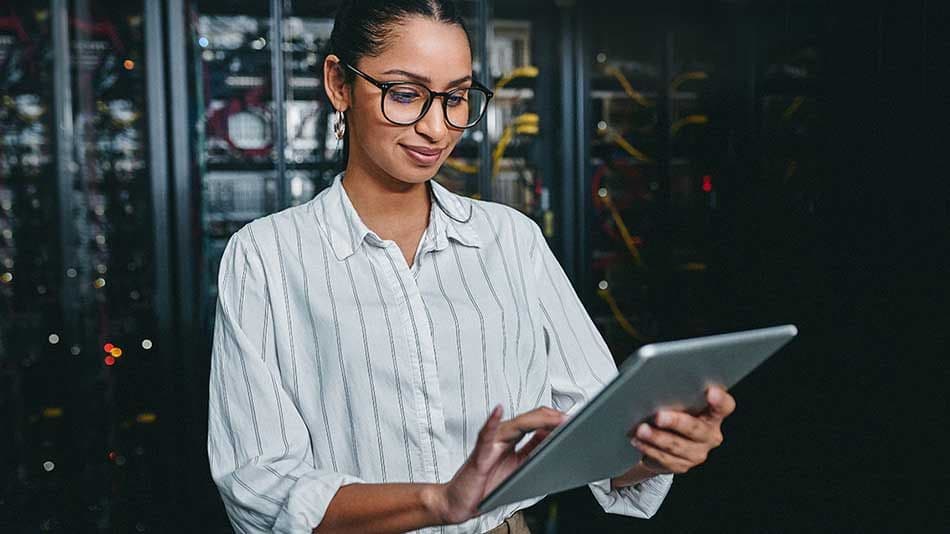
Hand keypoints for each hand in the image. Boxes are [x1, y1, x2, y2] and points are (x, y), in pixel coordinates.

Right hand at [431, 405, 566, 524]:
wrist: (460, 501)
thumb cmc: (485, 484)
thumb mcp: (518, 465)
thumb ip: (531, 449)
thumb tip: (550, 435)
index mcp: (511, 439)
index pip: (535, 422)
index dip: (554, 419)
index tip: (573, 420)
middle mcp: (501, 436)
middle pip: (529, 420)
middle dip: (551, 418)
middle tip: (570, 419)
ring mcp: (490, 443)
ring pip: (515, 425)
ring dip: (536, 419)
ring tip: (553, 418)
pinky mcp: (480, 454)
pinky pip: (486, 435)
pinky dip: (492, 421)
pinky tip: (498, 411)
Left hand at [629, 386, 735, 474]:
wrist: (666, 441)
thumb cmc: (674, 412)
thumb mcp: (680, 402)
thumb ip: (678, 395)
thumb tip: (658, 385)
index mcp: (714, 415)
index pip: (724, 406)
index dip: (720, 400)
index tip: (711, 392)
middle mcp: (710, 435)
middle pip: (696, 429)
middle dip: (676, 422)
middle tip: (659, 416)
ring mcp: (697, 452)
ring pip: (677, 446)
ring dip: (656, 437)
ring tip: (641, 430)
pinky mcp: (682, 465)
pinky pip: (665, 458)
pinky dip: (649, 448)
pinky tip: (639, 441)